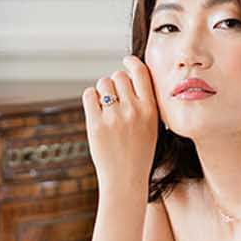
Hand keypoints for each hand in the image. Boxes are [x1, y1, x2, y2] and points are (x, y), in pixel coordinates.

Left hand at [81, 53, 158, 192]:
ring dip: (103, 90)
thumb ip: (144, 103)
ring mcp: (114, 117)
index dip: (132, 63)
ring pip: (103, 82)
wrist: (125, 180)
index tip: (126, 61)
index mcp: (150, 110)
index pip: (141, 73)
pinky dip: (91, 98)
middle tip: (115, 98)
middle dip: (115, 82)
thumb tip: (129, 77)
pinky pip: (89, 95)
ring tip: (105, 106)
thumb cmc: (139, 154)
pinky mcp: (96, 124)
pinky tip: (95, 110)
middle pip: (119, 76)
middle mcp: (133, 110)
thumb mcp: (152, 127)